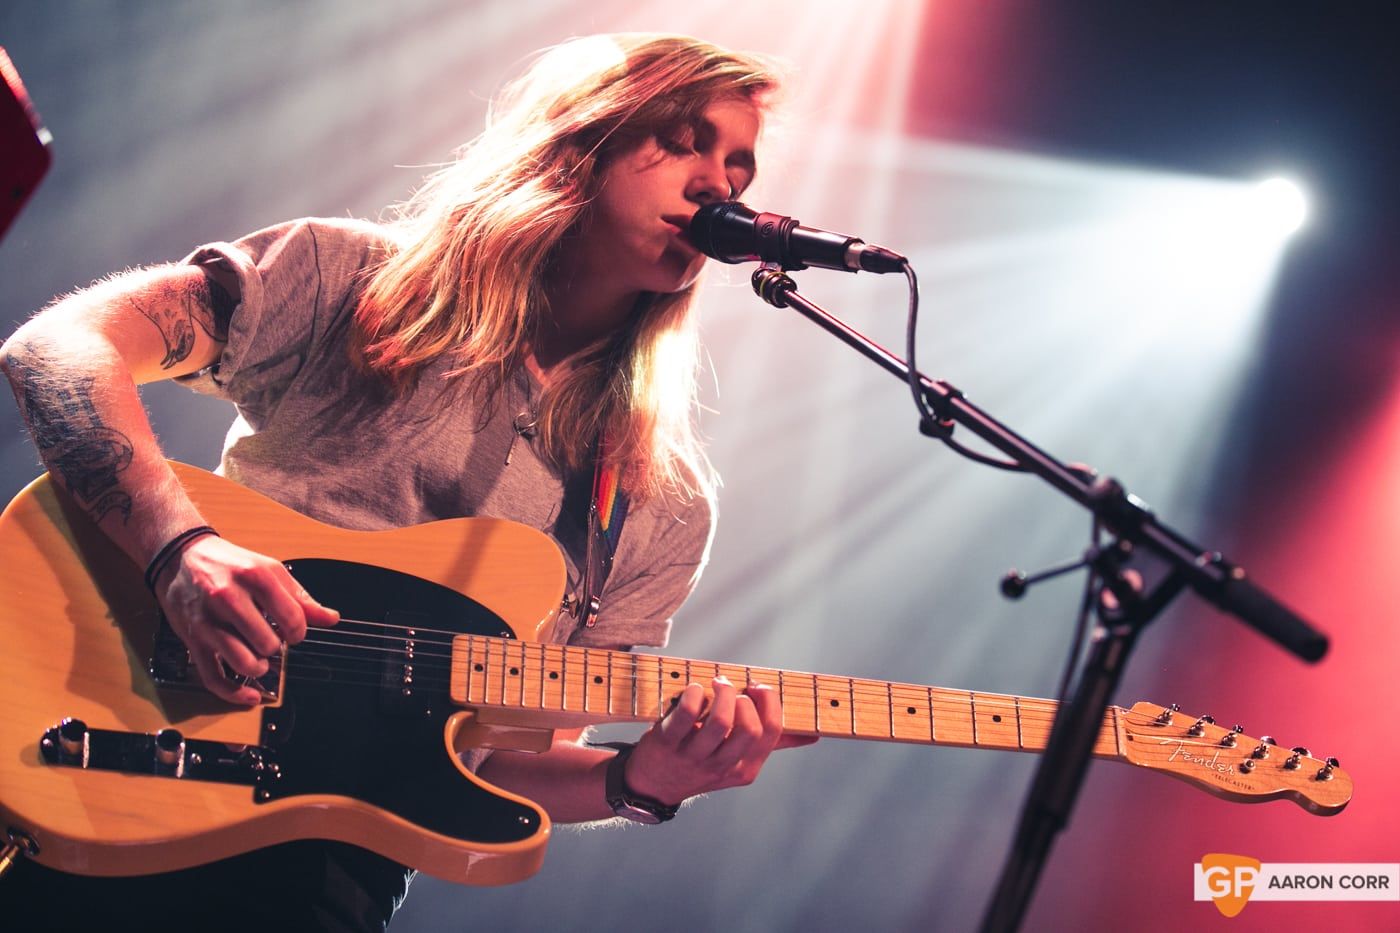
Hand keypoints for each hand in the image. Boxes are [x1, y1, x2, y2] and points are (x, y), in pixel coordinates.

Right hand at [154, 534, 338, 704]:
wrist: (181, 558)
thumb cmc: (229, 565)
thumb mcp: (270, 571)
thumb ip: (301, 598)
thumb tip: (330, 618)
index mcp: (255, 577)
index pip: (292, 619)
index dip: (299, 631)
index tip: (294, 631)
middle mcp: (228, 598)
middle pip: (268, 643)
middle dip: (276, 646)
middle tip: (272, 639)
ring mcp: (207, 621)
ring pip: (243, 662)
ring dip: (259, 667)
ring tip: (260, 657)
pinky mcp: (193, 640)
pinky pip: (213, 677)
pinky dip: (234, 693)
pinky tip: (250, 696)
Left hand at [624, 675, 816, 805]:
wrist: (652, 785)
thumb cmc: (702, 762)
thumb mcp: (737, 761)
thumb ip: (771, 744)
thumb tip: (813, 736)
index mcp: (745, 768)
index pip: (771, 733)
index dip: (769, 703)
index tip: (757, 688)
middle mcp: (721, 766)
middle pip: (751, 729)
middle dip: (747, 700)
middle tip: (736, 688)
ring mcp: (693, 757)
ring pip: (720, 723)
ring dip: (723, 694)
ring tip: (718, 683)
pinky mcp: (667, 743)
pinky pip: (686, 714)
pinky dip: (694, 694)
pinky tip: (695, 689)